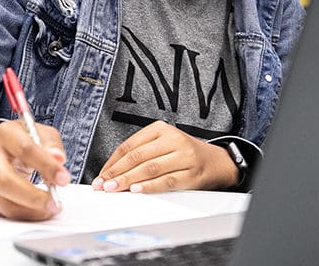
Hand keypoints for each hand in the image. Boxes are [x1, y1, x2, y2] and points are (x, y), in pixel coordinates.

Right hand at [0, 120, 69, 220]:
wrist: (3, 148)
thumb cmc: (25, 141)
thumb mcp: (42, 134)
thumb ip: (52, 144)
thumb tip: (58, 158)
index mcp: (5, 134)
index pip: (26, 150)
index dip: (46, 166)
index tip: (64, 179)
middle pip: (5, 181)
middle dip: (33, 197)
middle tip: (55, 204)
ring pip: (3, 202)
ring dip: (30, 211)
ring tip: (50, 208)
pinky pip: (2, 212)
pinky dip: (23, 215)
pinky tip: (37, 211)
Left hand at [90, 120, 237, 193]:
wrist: (217, 161)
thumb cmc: (184, 153)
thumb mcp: (163, 144)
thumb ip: (141, 153)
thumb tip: (112, 172)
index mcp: (160, 129)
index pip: (130, 145)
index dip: (112, 162)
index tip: (101, 175)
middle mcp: (172, 139)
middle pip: (137, 157)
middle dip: (116, 172)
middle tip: (102, 185)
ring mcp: (183, 156)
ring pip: (149, 168)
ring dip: (128, 180)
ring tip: (114, 189)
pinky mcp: (191, 174)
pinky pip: (167, 181)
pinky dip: (150, 186)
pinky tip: (137, 190)